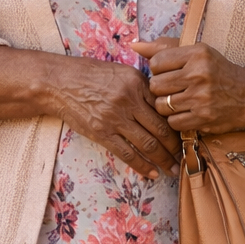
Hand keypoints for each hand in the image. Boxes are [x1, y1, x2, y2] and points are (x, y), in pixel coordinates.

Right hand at [46, 57, 180, 178]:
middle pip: (161, 129)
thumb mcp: (119, 71)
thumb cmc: (89, 74)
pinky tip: (152, 173)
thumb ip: (141, 86)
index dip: (178, 123)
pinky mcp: (102, 133)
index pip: (164, 107)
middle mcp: (128, 100)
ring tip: (173, 170)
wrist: (58, 82)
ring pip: (148, 144)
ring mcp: (114, 118)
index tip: (186, 134)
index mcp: (136, 82)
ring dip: (164, 160)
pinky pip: (128, 154)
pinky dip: (143, 166)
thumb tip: (162, 105)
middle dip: (176, 147)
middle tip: (185, 157)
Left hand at [134, 37, 244, 133]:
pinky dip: (175, 118)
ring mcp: (201, 98)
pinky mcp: (204, 118)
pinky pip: (173, 122)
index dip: (158, 69)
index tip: (168, 71)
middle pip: (155, 85)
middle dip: (160, 88)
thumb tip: (133, 45)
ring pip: (161, 105)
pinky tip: (185, 111)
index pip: (156, 62)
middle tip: (171, 87)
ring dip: (166, 104)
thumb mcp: (195, 51)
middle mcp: (198, 75)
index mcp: (196, 54)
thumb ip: (163, 48)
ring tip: (177, 99)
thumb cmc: (216, 70)